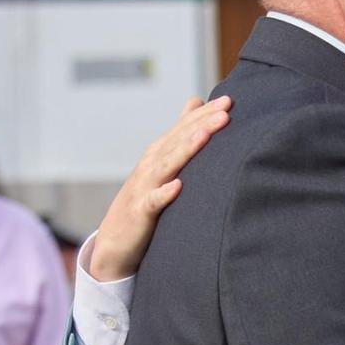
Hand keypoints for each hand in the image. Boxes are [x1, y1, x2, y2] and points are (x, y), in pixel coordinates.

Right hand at [86, 96, 231, 281]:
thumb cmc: (145, 200)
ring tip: (205, 135)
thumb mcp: (162, 164)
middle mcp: (150, 166)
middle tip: (226, 109)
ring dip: (185, 150)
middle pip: (177, 140)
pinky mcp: (140, 213)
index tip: (229, 100)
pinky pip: (152, 202)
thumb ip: (179, 134)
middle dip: (201, 124)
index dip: (205, 114)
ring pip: (166, 165)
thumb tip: (196, 101)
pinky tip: (177, 187)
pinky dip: (163, 194)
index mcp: (159, 154)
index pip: (184, 128)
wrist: (115, 243)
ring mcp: (144, 188)